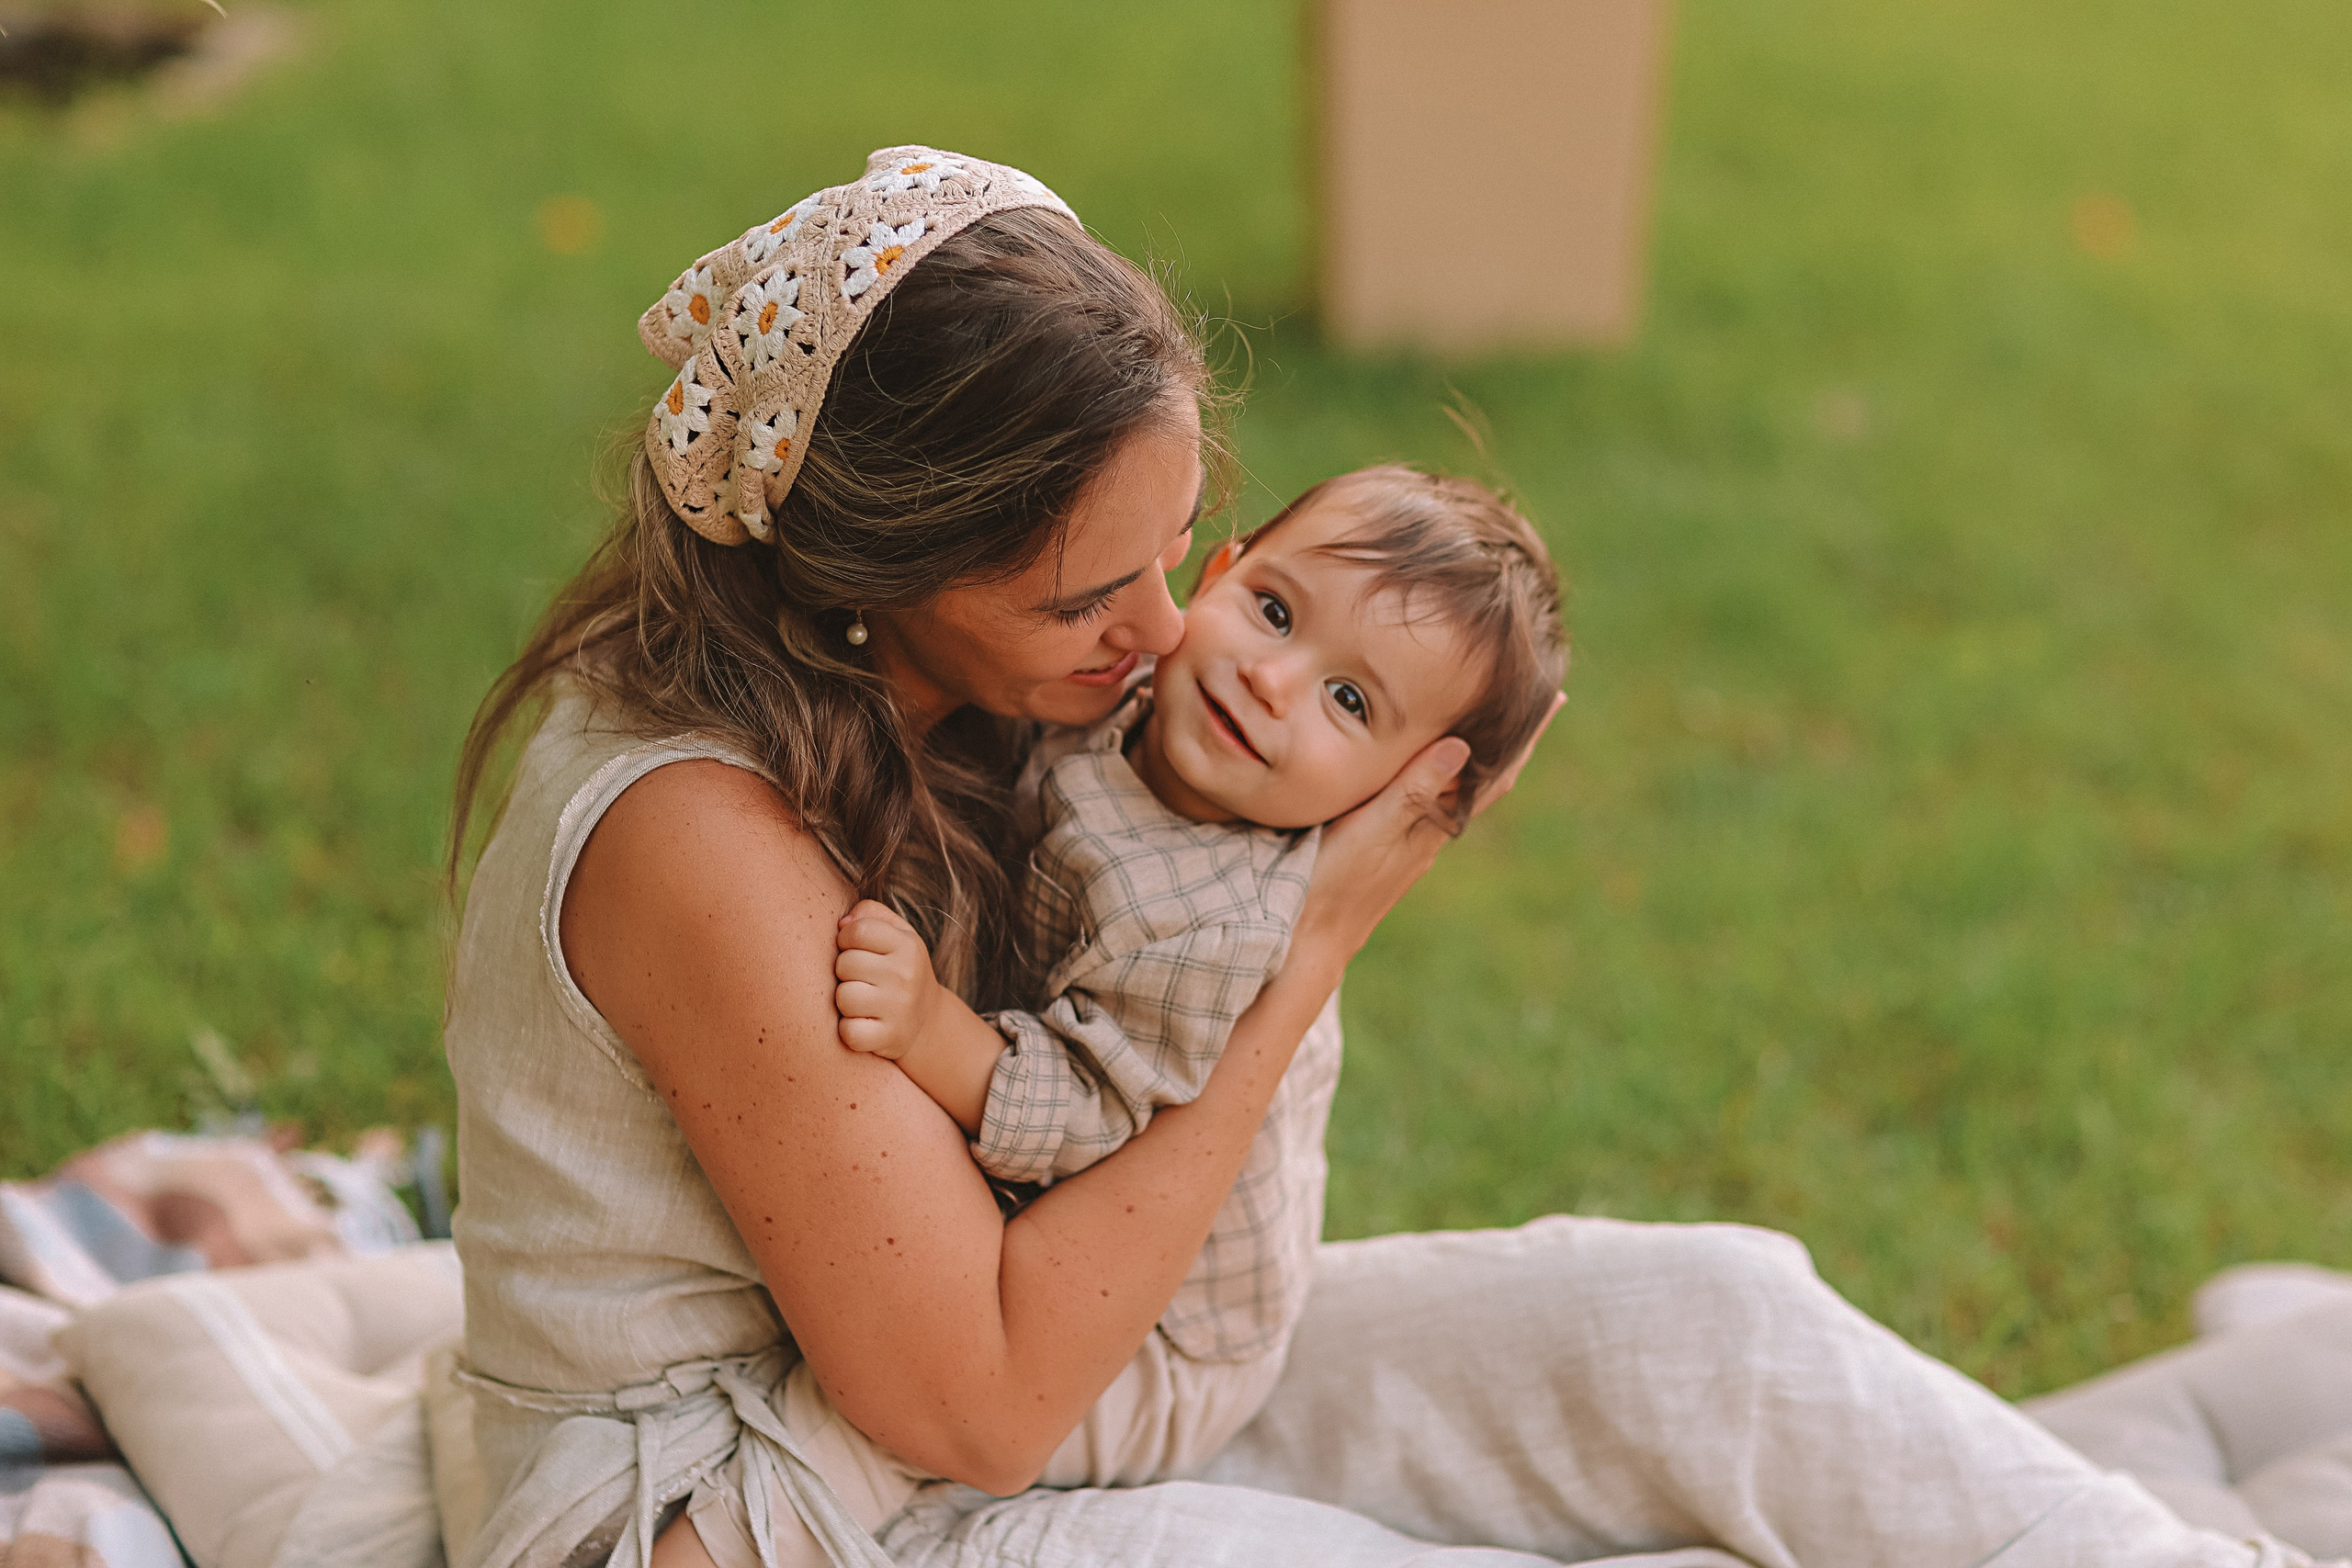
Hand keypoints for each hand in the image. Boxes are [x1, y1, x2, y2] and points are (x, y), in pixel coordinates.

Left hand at [834, 900, 943, 1059]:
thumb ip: (871, 914)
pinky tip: (863, 1023)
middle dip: (844, 971)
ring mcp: (899, 1009)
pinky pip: (848, 1031)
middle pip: (845, 964)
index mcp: (908, 946)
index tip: (854, 949)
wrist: (928, 1021)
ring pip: (843, 998)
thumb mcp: (898, 935)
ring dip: (845, 1001)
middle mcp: (906, 975)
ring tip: (862, 1001)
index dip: (846, 939)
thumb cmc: (900, 970)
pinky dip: (849, 1030)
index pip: (857, 931)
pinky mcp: (888, 1038)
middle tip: (861, 979)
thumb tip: (842, 923)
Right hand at [1297, 692, 1564, 962]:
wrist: (1310, 940)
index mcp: (1434, 824)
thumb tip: (1463, 748)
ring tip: (1493, 726)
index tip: (1554, 698)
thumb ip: (1412, 790)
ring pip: (1457, 791)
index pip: (1492, 774)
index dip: (1523, 739)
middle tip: (1539, 702)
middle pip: (1484, 779)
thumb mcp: (1371, 828)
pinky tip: (1435, 772)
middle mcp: (1430, 833)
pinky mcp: (1387, 849)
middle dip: (1510, 742)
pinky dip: (1445, 776)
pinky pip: (1431, 803)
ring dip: (1479, 758)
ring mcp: (1410, 844)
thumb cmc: (1333, 881)